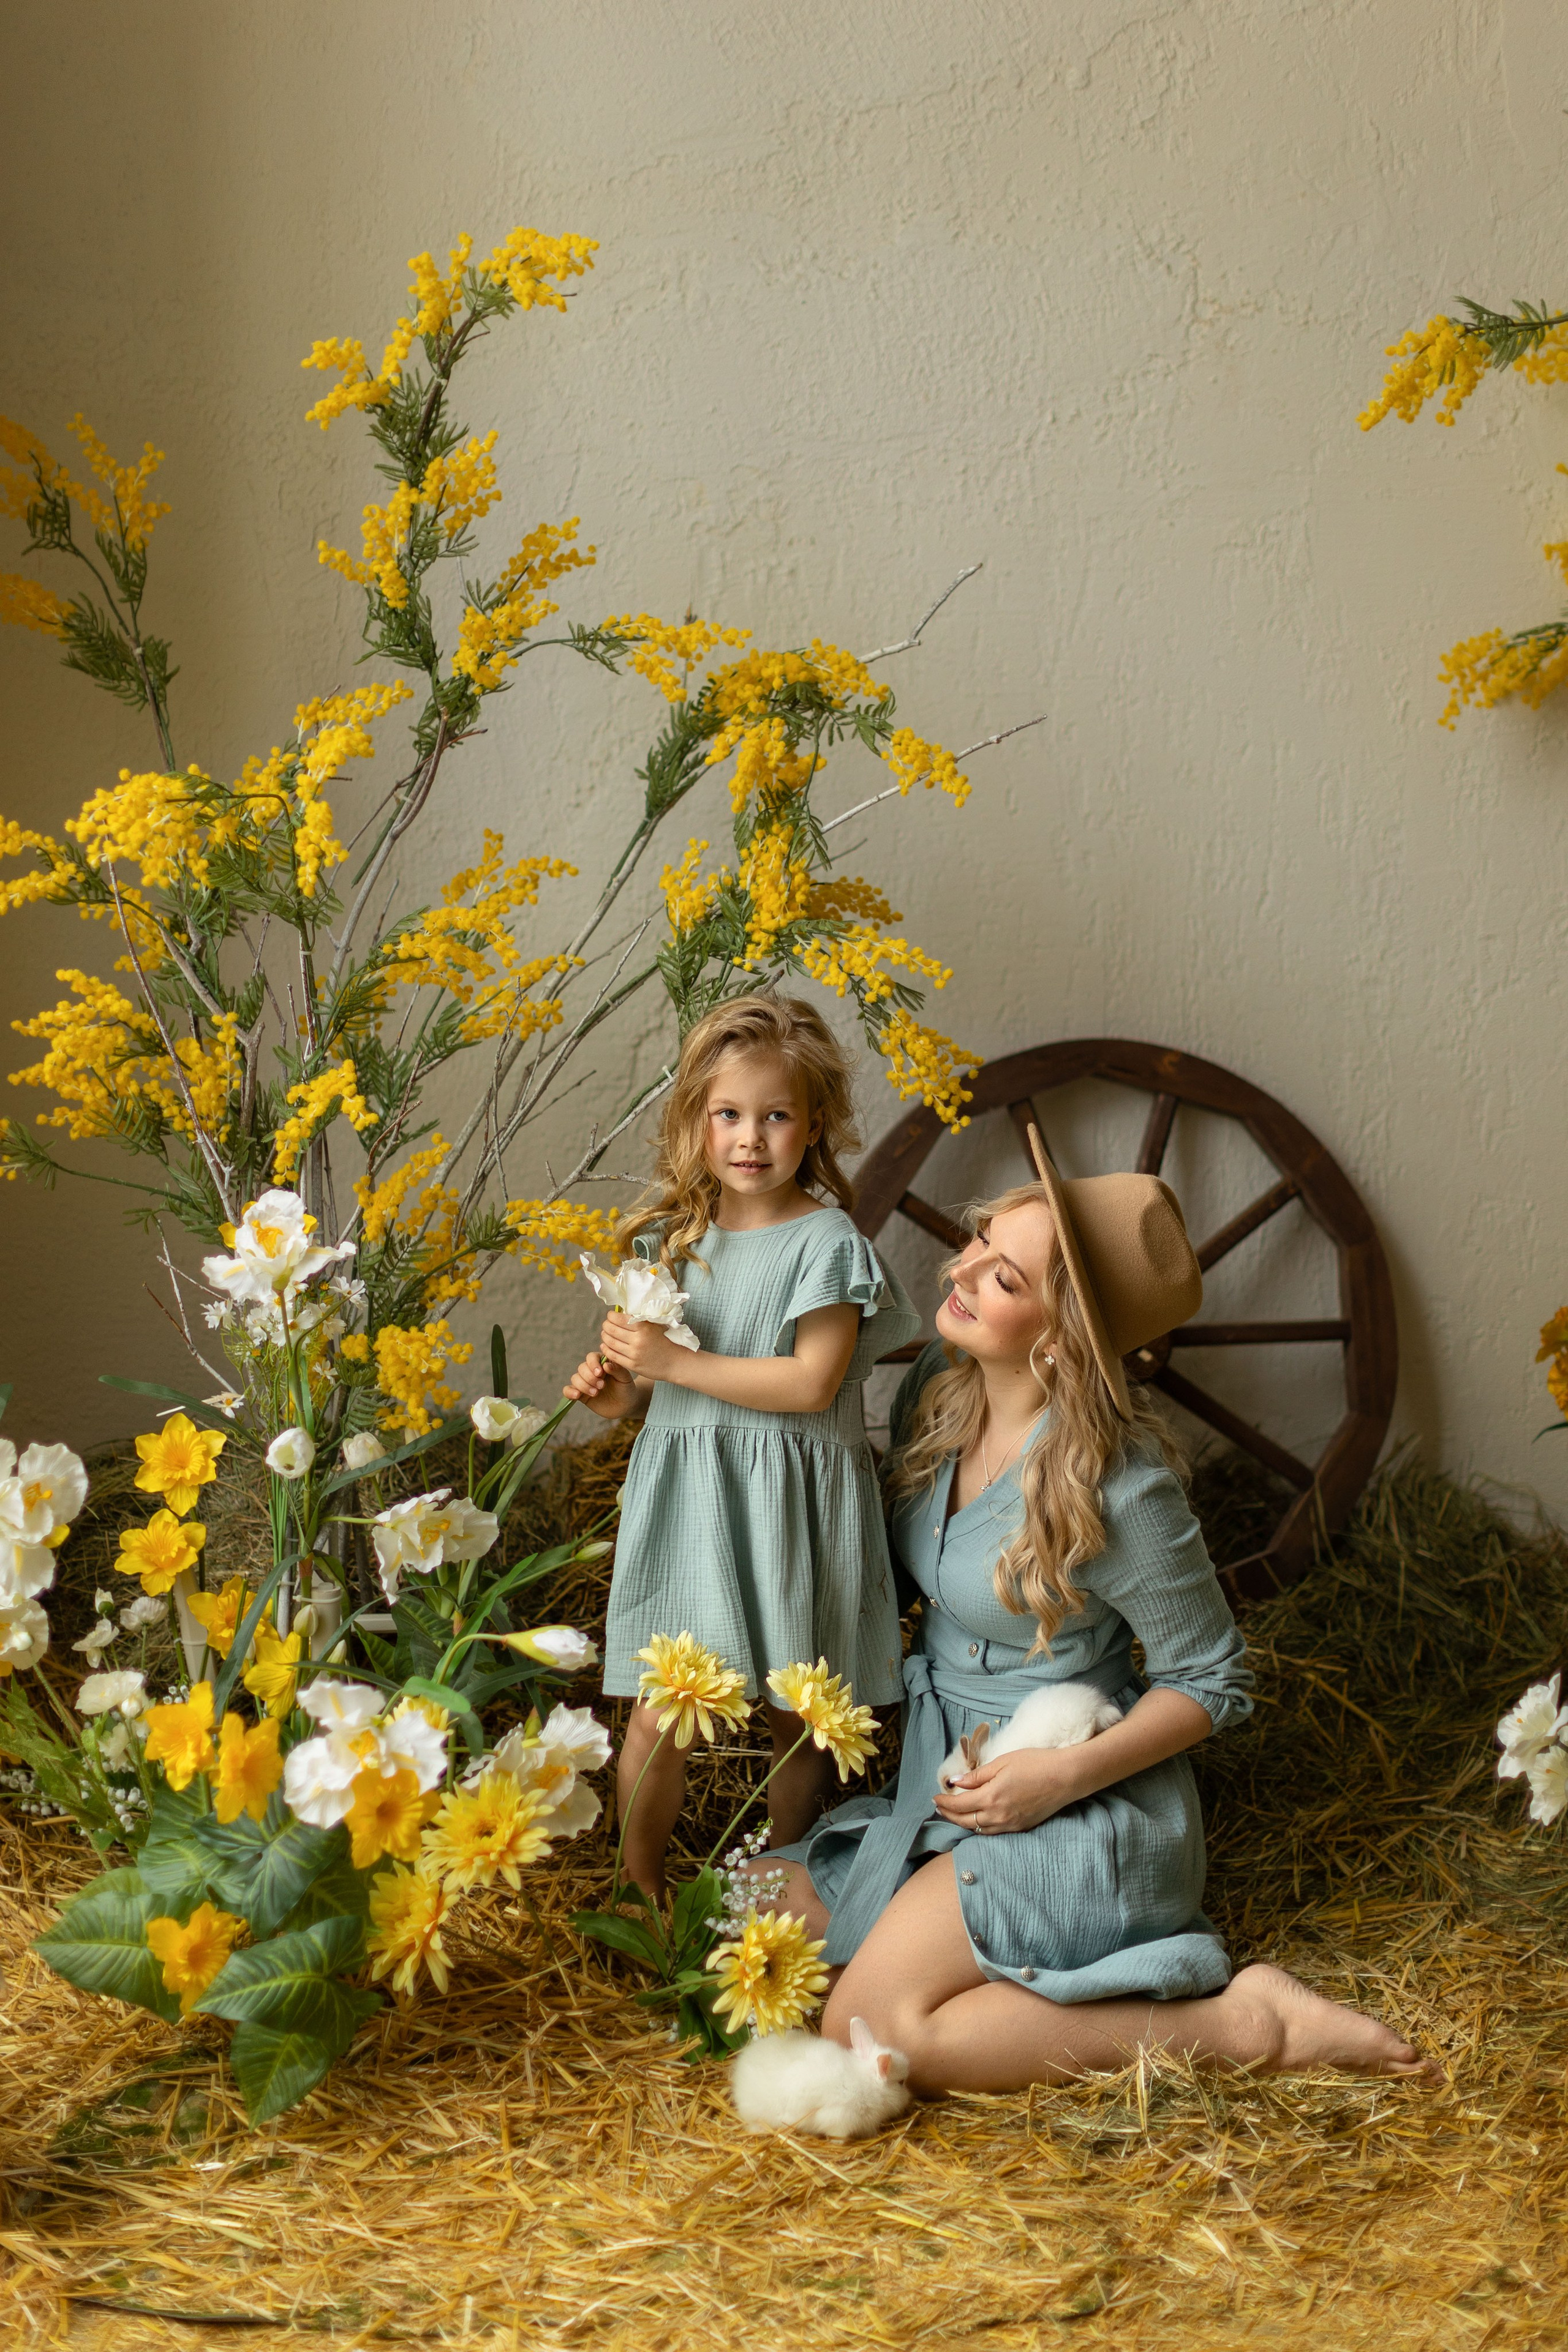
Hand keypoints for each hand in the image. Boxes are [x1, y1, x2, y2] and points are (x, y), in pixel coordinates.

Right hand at [562, 1347, 637, 1418]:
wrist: (625, 1405)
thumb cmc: (626, 1388)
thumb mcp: (625, 1378)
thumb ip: (617, 1370)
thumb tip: (605, 1364)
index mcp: (602, 1363)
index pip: (591, 1357)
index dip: (593, 1364)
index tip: (600, 1373)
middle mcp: (591, 1371)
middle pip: (582, 1368)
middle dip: (590, 1377)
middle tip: (601, 1386)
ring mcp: (585, 1382)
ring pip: (575, 1378)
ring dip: (583, 1385)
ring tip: (595, 1393)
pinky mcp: (581, 1394)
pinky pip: (568, 1390)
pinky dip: (569, 1392)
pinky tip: (576, 1395)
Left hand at [598, 1311, 686, 1383]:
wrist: (676, 1362)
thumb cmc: (666, 1340)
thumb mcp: (656, 1325)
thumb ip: (641, 1318)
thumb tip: (623, 1311)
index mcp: (643, 1327)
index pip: (618, 1319)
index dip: (611, 1316)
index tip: (611, 1315)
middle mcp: (637, 1340)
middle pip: (611, 1330)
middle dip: (606, 1325)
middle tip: (607, 1324)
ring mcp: (634, 1354)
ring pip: (610, 1343)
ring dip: (604, 1337)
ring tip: (606, 1334)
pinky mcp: (632, 1365)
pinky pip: (613, 1356)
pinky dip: (606, 1349)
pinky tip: (605, 1345)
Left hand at [931, 1748, 1085, 1835]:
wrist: (1065, 1777)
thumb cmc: (1035, 1763)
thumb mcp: (1002, 1762)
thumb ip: (977, 1776)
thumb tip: (955, 1782)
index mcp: (991, 1797)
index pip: (959, 1805)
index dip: (944, 1802)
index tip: (935, 1797)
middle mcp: (998, 1815)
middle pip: (965, 1821)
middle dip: (949, 1815)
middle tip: (939, 1807)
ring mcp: (1010, 1824)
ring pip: (979, 1830)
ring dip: (963, 1823)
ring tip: (954, 1814)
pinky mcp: (1020, 1827)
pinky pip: (993, 1832)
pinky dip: (980, 1827)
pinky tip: (977, 1819)